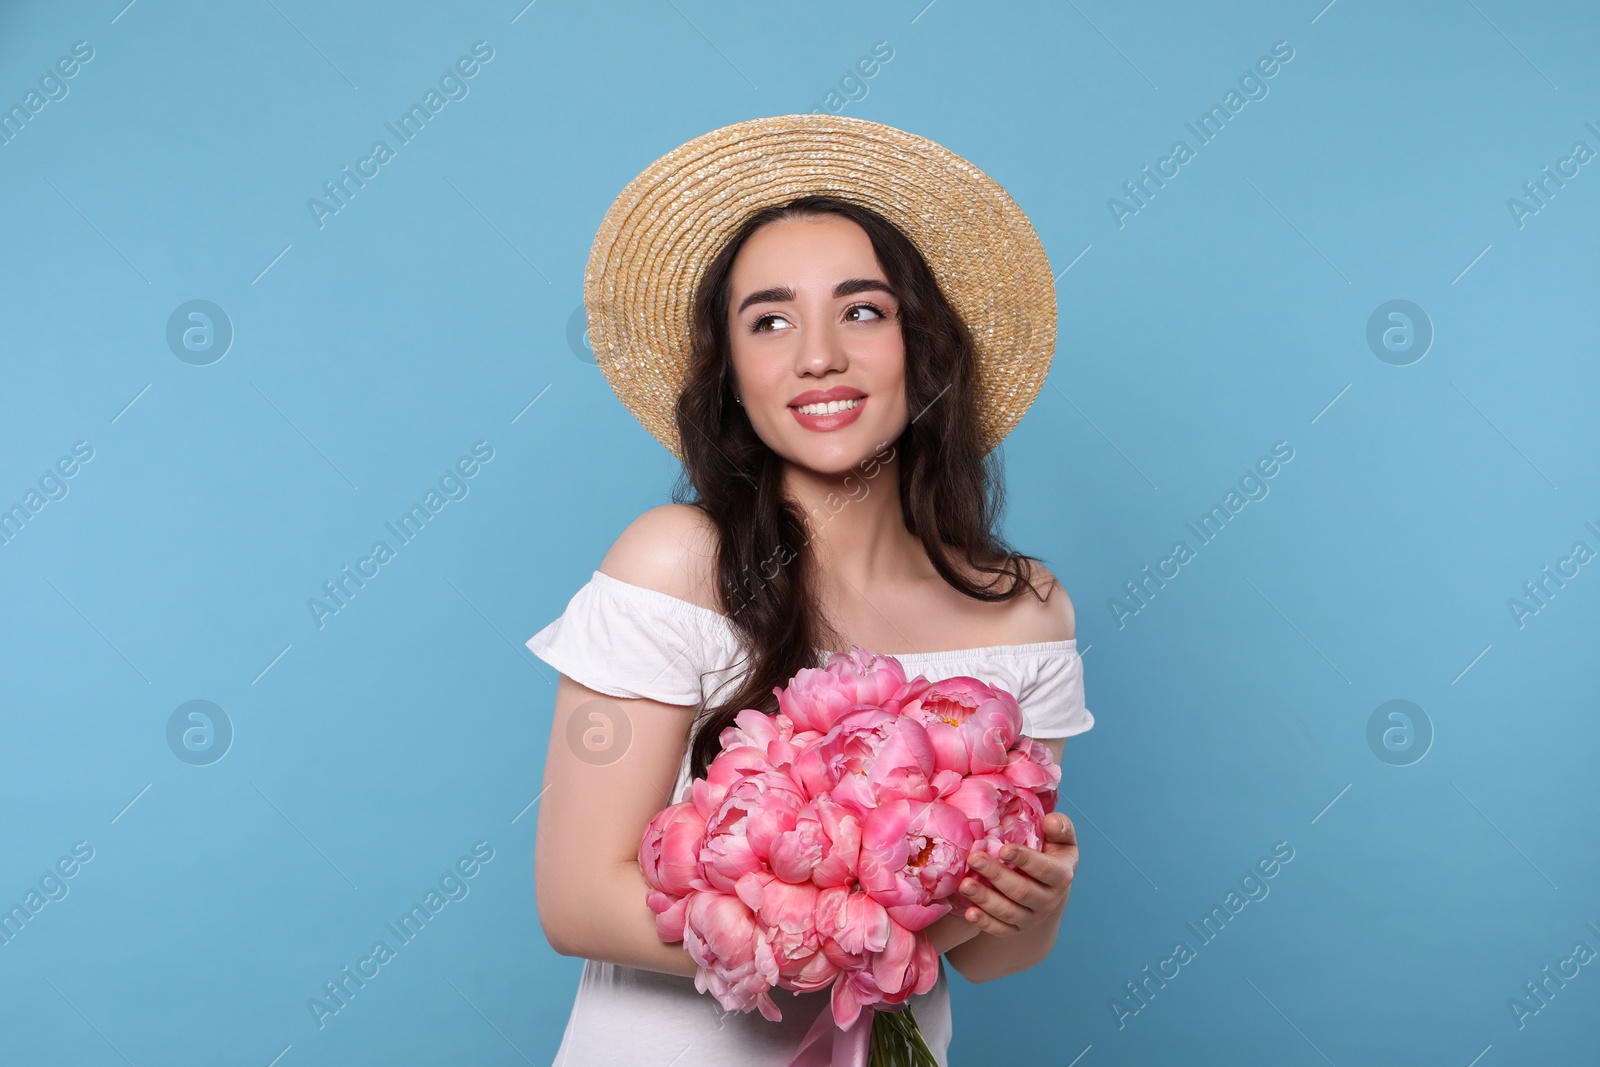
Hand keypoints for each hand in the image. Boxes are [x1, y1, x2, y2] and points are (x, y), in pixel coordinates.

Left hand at [954, 812, 1077, 936]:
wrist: (1049, 887)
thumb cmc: (1050, 853)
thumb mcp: (1061, 839)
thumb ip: (1060, 827)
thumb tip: (1051, 821)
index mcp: (1061, 875)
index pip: (1044, 869)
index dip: (1025, 859)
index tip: (1004, 848)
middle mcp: (1049, 900)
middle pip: (1022, 891)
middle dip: (996, 875)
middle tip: (974, 858)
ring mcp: (1032, 917)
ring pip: (1008, 912)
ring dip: (985, 899)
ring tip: (964, 885)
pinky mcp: (1016, 928)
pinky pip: (1000, 929)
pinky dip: (984, 923)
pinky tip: (969, 912)